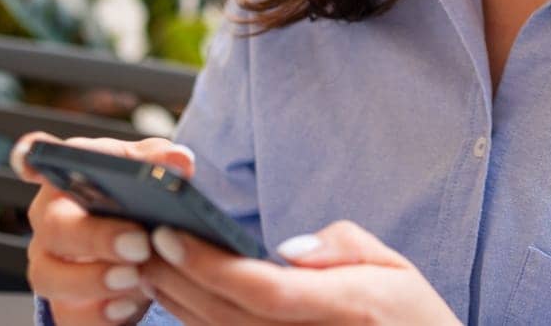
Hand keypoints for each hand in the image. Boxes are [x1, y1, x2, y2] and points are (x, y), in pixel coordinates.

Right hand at [12, 131, 196, 324]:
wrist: (147, 250)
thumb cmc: (141, 198)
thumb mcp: (153, 172)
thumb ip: (163, 161)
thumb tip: (179, 161)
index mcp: (67, 177)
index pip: (35, 159)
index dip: (30, 157)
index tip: (31, 160)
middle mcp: (51, 221)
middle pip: (54, 227)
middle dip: (95, 235)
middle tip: (138, 243)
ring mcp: (52, 266)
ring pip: (49, 277)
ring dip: (92, 279)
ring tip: (134, 277)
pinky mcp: (66, 306)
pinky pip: (69, 315)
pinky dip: (98, 314)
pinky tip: (128, 305)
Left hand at [138, 219, 460, 324]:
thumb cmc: (410, 314)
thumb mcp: (395, 265)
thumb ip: (342, 246)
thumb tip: (287, 249)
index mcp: (343, 308)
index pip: (261, 289)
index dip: (210, 264)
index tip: (172, 233)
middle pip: (225, 313)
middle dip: (176, 274)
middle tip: (140, 234)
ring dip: (176, 297)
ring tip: (147, 257)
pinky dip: (196, 319)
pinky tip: (175, 292)